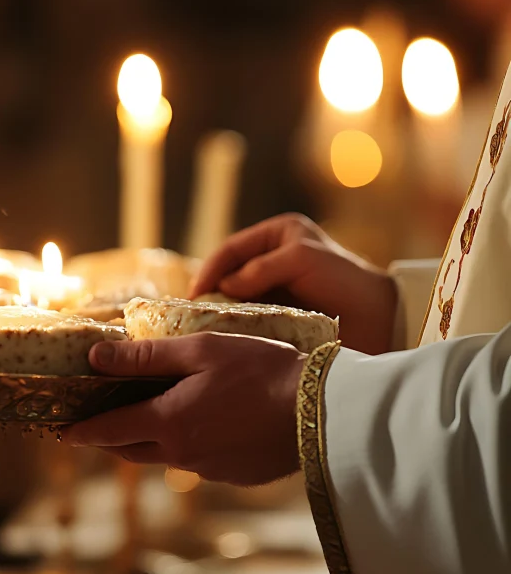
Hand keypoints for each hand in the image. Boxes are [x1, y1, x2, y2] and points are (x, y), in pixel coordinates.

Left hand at [64, 333, 303, 486]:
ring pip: (166, 456)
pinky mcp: (235, 475)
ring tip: (151, 416)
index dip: (83, 431)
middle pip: (132, 449)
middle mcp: (184, 454)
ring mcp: (210, 469)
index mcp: (169, 422)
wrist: (320, 409)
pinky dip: (187, 443)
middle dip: (111, 439)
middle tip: (98, 425)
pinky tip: (205, 422)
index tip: (64, 433)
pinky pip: (198, 461)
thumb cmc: (259, 370)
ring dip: (150, 439)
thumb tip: (97, 358)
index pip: (110, 431)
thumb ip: (146, 356)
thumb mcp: (200, 351)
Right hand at [191, 213, 396, 354]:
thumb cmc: (345, 279)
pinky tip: (226, 338)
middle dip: (211, 292)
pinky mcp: (278, 315)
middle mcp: (272, 259)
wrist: (381, 318)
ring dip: (221, 312)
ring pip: (236, 298)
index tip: (195, 293)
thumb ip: (260, 268)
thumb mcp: (301, 259)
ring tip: (204, 329)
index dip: (211, 268)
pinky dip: (236, 327)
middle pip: (229, 274)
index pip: (232, 249)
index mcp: (278, 235)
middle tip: (192, 315)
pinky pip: (249, 319)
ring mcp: (274, 289)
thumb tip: (223, 286)